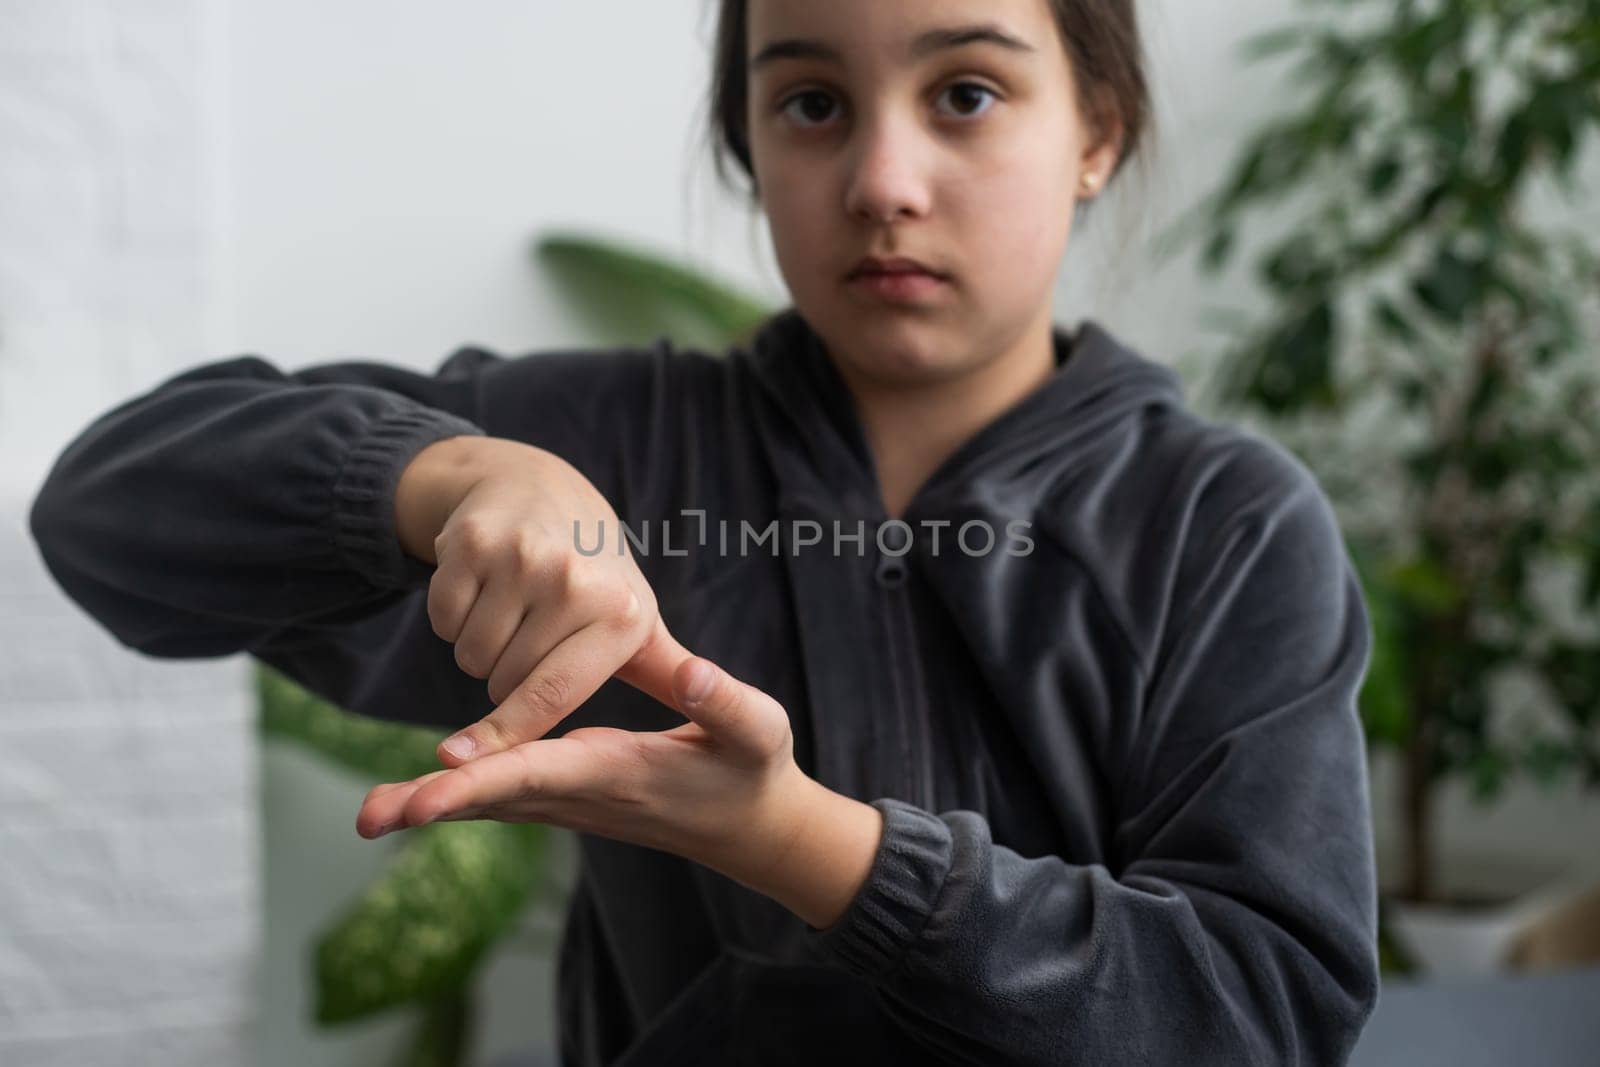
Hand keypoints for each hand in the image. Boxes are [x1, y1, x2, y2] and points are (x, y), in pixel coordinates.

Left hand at [354, 655, 820, 894]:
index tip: (432, 787)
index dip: (485, 778)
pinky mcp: (568, 797)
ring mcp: (573, 802)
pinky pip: (502, 798)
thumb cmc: (755, 772)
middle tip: (370, 816)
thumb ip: (727, 702)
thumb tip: (692, 673)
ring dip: (430, 806)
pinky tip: (412, 800)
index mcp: (620, 772)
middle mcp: (585, 794)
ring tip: (369, 813)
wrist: (754, 828)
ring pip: (492, 804)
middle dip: (433, 805)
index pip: (543, 772)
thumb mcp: (759, 731)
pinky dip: (454, 798)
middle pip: (498, 800)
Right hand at [395, 436, 690, 764]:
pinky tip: (482, 587)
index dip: (508, 735)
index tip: (466, 766)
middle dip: (506, 677)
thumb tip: (709, 710)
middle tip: (530, 633)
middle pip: (503, 684)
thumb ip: (667, 673)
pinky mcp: (472, 541)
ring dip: (478, 647)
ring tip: (510, 609)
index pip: (553, 695)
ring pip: (469, 656)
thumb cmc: (593, 574)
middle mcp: (573, 583)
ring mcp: (520, 557)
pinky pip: (442, 620)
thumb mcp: (636, 618)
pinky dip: (451, 617)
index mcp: (620, 612)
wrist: (541, 490)